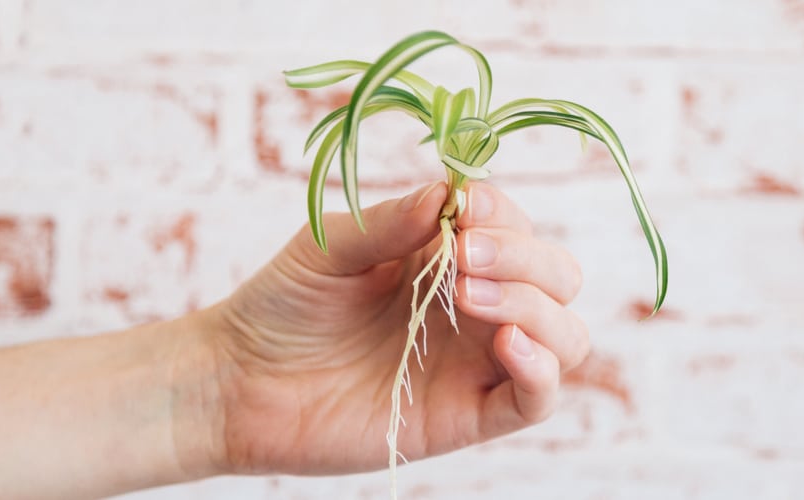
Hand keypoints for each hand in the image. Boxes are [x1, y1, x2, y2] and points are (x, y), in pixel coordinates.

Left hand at [206, 182, 587, 474]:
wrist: (240, 382)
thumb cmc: (283, 306)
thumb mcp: (329, 247)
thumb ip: (392, 222)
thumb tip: (450, 193)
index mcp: (448, 257)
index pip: (514, 226)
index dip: (502, 213)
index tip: (462, 210)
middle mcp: (474, 307)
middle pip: (556, 277)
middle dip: (525, 258)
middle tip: (463, 257)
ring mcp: (475, 362)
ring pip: (563, 334)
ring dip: (535, 306)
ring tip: (468, 297)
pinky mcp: (467, 415)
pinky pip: (536, 399)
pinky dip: (542, 370)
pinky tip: (508, 343)